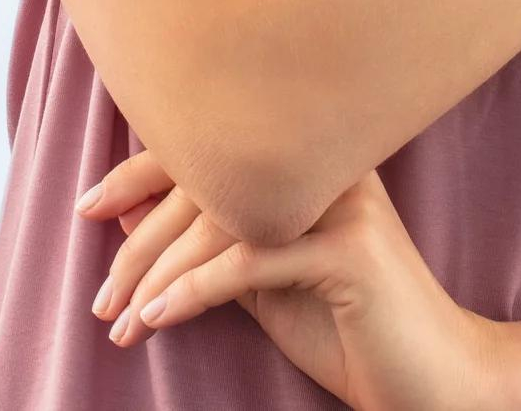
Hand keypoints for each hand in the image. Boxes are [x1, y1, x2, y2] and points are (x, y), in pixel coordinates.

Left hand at [77, 151, 498, 410]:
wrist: (431, 379)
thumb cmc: (347, 327)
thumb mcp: (262, 281)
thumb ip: (209, 242)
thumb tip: (129, 211)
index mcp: (311, 160)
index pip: (213, 142)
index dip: (143, 167)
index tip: (88, 206)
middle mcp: (329, 165)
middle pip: (209, 176)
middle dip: (139, 238)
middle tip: (100, 298)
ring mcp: (343, 202)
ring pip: (222, 218)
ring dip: (156, 274)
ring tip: (121, 322)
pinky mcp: (349, 250)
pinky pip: (249, 261)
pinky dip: (192, 290)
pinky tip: (158, 319)